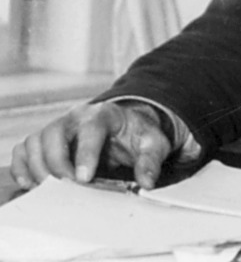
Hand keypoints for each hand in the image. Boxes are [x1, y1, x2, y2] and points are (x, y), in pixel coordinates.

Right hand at [10, 101, 171, 190]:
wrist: (126, 127)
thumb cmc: (137, 135)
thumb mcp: (153, 143)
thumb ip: (151, 160)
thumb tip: (147, 182)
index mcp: (105, 114)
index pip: (91, 128)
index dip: (86, 153)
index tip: (84, 178)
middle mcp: (77, 116)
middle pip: (54, 134)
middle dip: (58, 164)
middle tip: (69, 188)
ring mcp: (58, 126)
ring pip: (35, 142)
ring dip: (38, 168)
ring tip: (52, 190)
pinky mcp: (45, 139)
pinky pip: (24, 150)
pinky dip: (23, 167)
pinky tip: (33, 184)